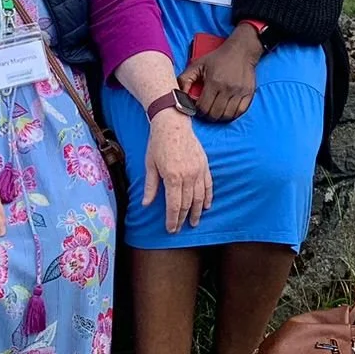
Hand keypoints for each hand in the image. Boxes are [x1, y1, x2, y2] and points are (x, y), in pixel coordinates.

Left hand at [142, 112, 211, 233]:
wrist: (172, 124)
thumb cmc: (158, 144)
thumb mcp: (150, 165)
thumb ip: (150, 187)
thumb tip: (146, 205)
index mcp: (172, 177)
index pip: (174, 206)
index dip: (173, 220)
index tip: (171, 229)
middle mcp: (188, 176)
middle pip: (187, 204)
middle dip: (182, 218)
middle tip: (179, 228)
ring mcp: (198, 171)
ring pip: (200, 198)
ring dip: (196, 212)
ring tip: (194, 222)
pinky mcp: (204, 165)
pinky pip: (208, 185)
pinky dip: (208, 197)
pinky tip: (206, 206)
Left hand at [179, 27, 260, 122]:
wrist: (241, 51)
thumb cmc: (218, 58)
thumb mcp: (197, 64)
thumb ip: (184, 79)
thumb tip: (179, 95)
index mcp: (213, 81)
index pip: (203, 107)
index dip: (197, 111)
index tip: (197, 107)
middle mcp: (227, 88)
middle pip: (215, 114)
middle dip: (207, 116)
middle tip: (205, 111)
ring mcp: (239, 92)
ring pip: (227, 116)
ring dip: (219, 117)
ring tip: (215, 111)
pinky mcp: (249, 93)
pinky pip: (240, 112)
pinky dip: (232, 115)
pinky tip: (226, 110)